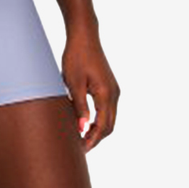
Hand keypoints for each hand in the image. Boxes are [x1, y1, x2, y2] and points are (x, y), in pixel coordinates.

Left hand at [62, 25, 118, 150]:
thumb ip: (79, 107)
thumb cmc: (76, 57)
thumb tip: (82, 129)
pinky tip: (86, 124)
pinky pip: (108, 110)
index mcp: (106, 94)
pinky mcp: (110, 87)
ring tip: (81, 138)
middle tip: (79, 148)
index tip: (79, 150)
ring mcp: (114, 90)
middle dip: (96, 139)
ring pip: (110, 119)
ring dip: (98, 131)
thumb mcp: (74, 84)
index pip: (102, 126)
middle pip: (109, 126)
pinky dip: (100, 121)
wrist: (84, 37)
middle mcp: (114, 94)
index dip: (92, 141)